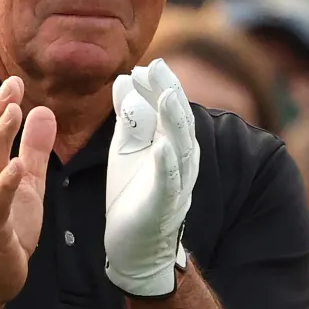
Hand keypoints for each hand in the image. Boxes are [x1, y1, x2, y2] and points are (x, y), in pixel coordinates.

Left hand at [106, 61, 198, 297]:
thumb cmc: (133, 192)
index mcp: (170, 141)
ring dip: (173, 120)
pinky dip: (166, 163)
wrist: (134, 244)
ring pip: (180, 145)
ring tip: (166, 96)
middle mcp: (180, 158)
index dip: (160, 84)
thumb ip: (131, 115)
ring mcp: (176, 181)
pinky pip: (169, 181)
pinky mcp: (165, 204)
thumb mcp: (127, 147)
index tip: (146, 64)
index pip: (168, 107)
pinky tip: (161, 146)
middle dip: (168, 92)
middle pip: (178, 119)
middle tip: (157, 66)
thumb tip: (127, 77)